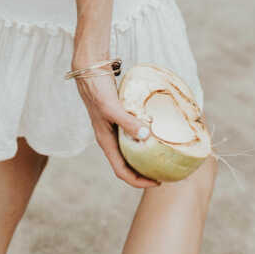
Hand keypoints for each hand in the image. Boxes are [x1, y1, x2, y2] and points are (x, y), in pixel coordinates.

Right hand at [74, 70, 160, 188]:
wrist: (89, 70)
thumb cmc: (97, 89)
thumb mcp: (111, 107)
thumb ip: (127, 122)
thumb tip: (145, 136)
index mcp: (105, 141)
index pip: (121, 171)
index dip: (138, 181)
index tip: (157, 183)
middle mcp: (109, 138)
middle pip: (127, 165)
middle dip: (144, 173)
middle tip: (164, 174)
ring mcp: (113, 128)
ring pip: (130, 151)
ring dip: (144, 158)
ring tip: (162, 158)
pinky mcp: (118, 117)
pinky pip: (133, 135)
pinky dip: (144, 139)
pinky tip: (156, 134)